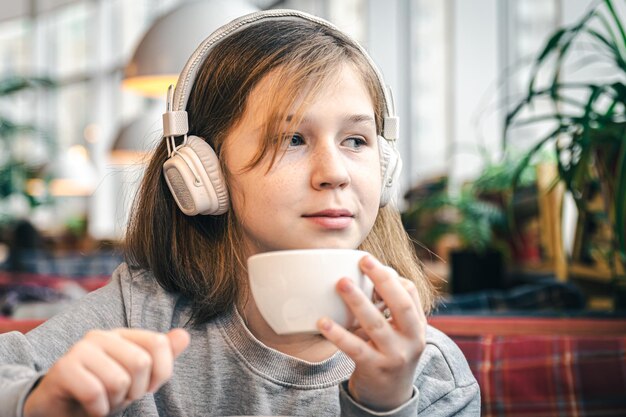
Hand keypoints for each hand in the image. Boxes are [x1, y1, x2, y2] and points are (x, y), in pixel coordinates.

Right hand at [24, 328, 189, 416]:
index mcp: (122, 335)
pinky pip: (95, 394)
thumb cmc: (102, 391)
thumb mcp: (137, 377)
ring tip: (104, 401)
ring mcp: (80, 349)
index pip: (158, 343)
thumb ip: (161, 356)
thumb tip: (185, 335)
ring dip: (115, 402)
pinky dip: (98, 410)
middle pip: (141, 362)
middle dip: (136, 390)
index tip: (147, 387)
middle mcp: (102, 336)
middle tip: (121, 397)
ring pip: (119, 380)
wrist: (60, 409)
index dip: (161, 372)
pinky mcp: (63, 368)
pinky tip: (90, 408)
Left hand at [317, 255, 425, 410]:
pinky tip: (322, 321)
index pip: (411, 294)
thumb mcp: (400, 332)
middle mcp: (411, 340)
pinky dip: (338, 334)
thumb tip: (374, 272)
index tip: (369, 262)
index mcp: (417, 326)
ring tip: (341, 282)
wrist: (390, 398)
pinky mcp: (374, 368)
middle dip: (383, 280)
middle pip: (400, 305)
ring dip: (358, 302)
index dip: (392, 277)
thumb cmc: (390, 354)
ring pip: (376, 324)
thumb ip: (392, 307)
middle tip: (364, 260)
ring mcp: (394, 356)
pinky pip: (355, 348)